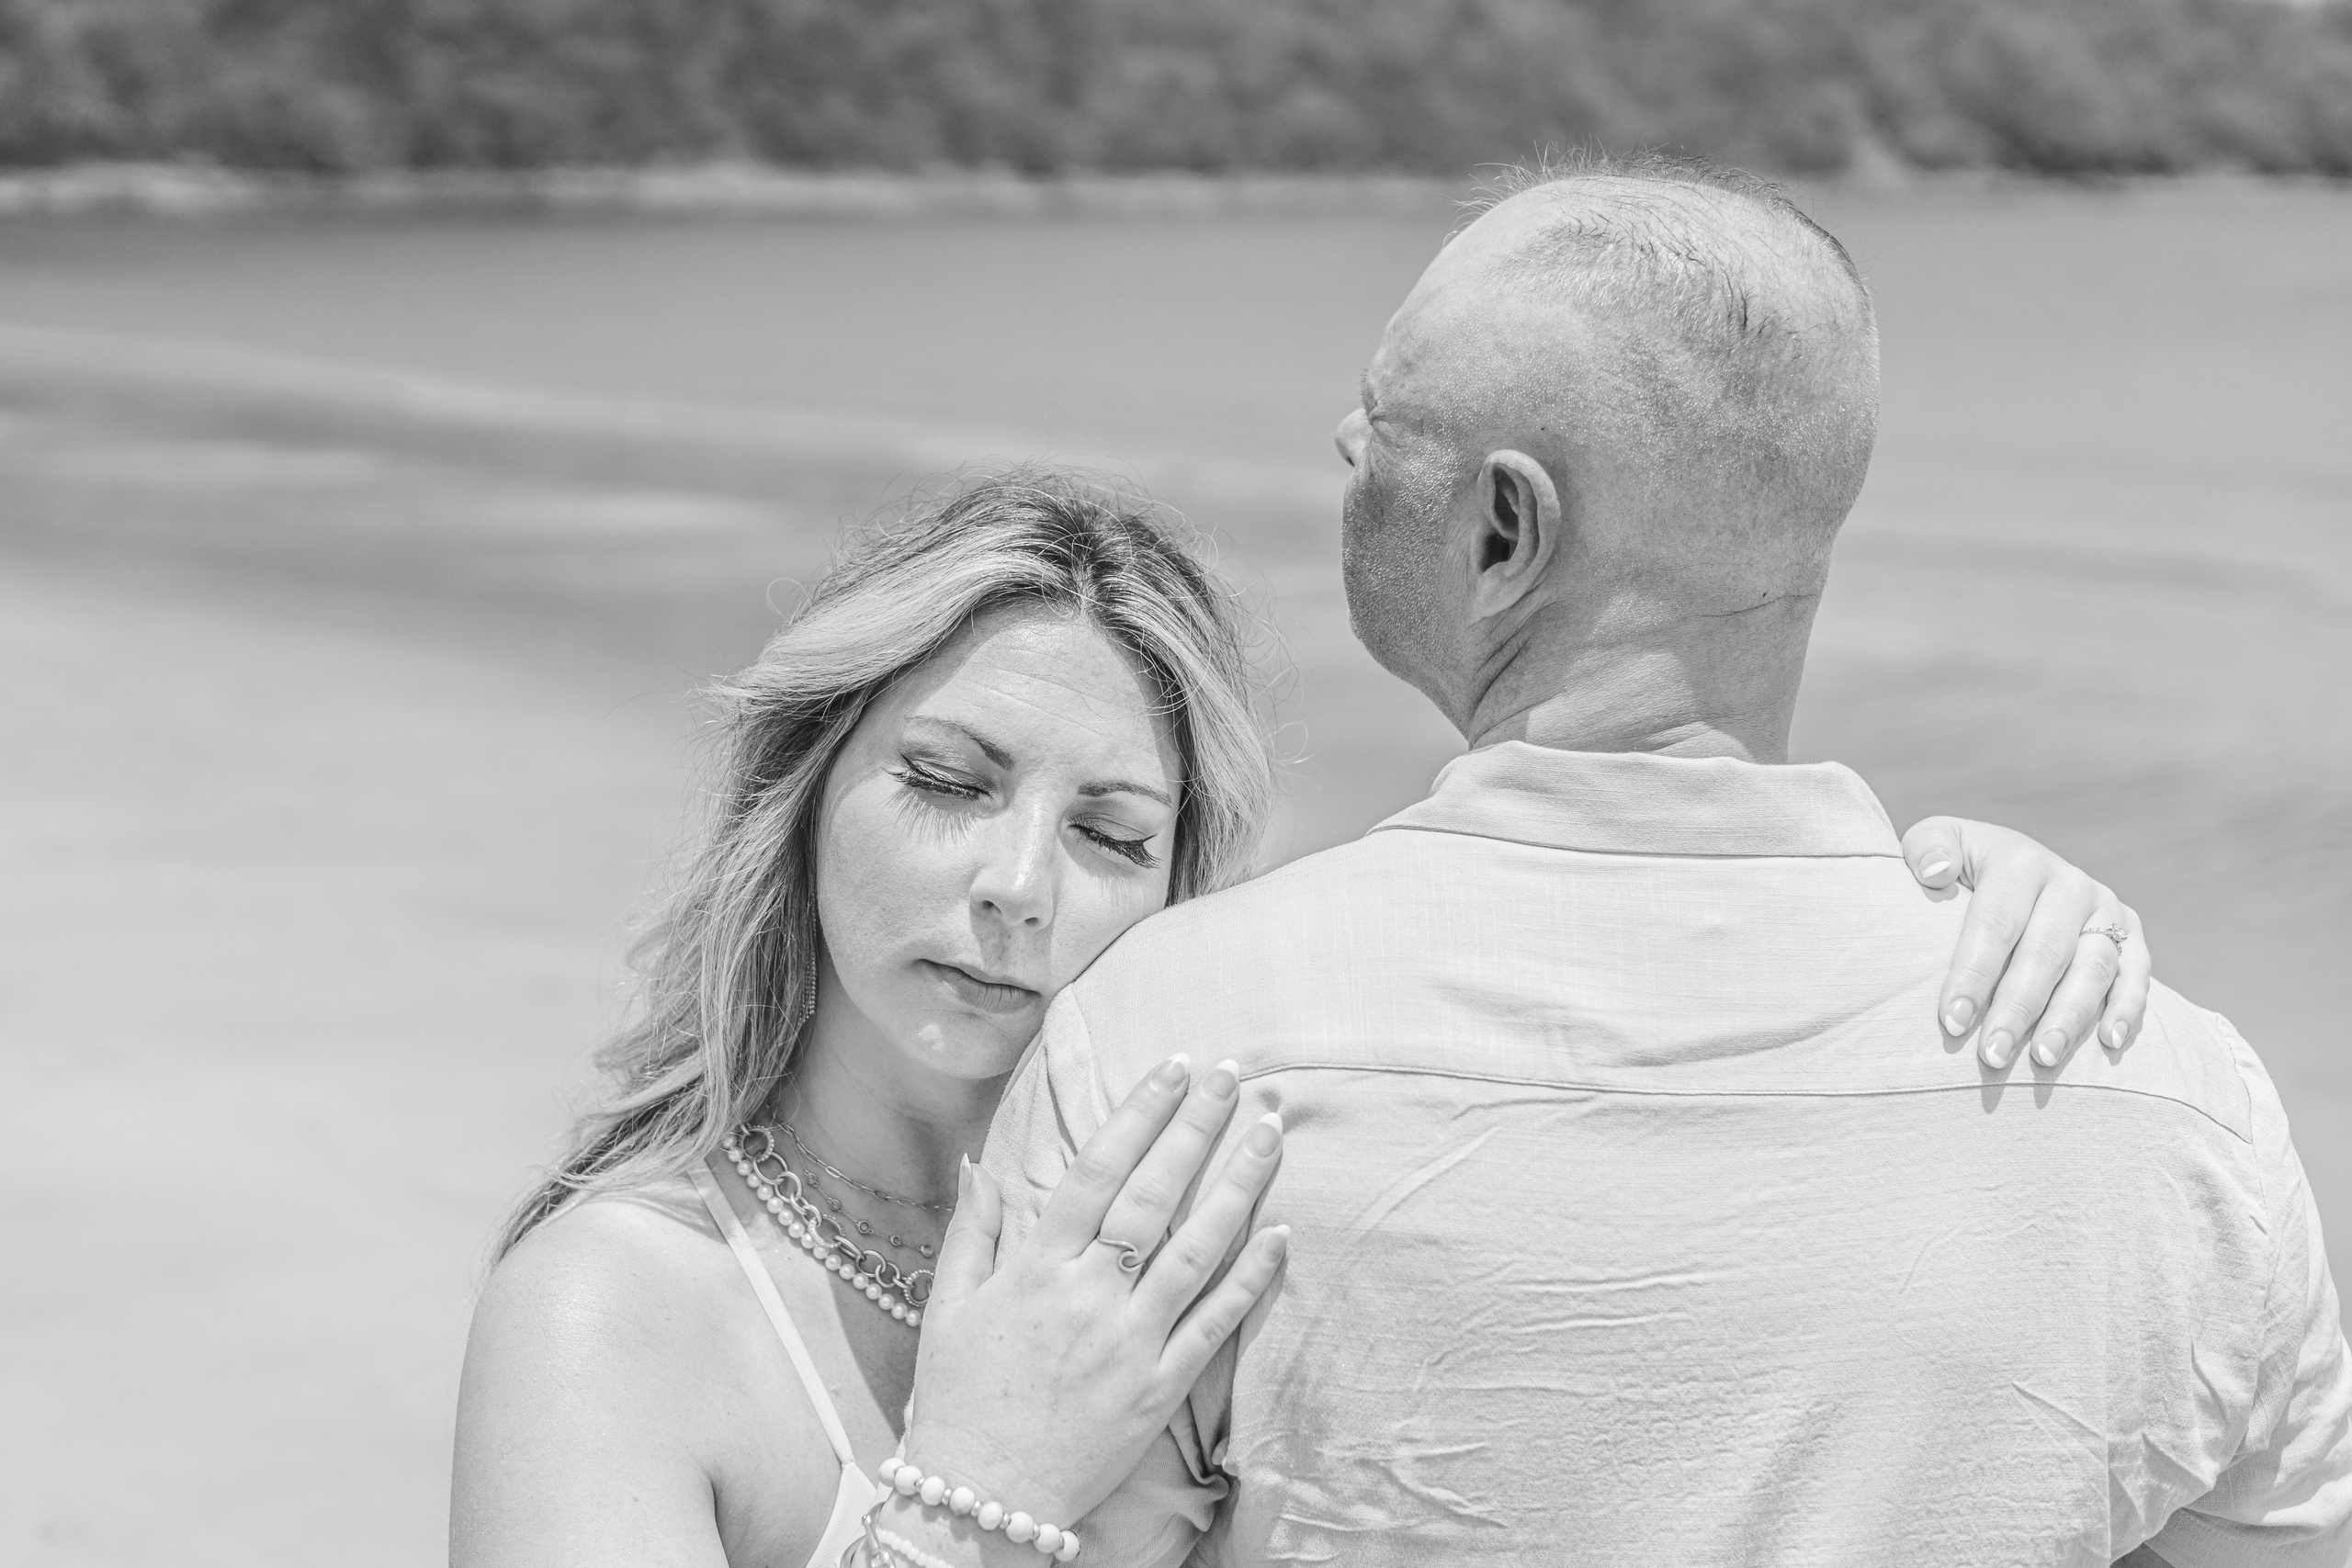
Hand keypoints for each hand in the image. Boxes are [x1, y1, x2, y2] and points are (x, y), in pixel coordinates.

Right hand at [901, 1056, 1288, 1530]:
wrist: (982, 1499)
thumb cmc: (960, 1399)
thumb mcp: (948, 1307)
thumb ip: (973, 1229)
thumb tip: (983, 1160)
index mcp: (1034, 1268)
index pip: (1097, 1172)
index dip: (1139, 1115)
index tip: (1172, 1069)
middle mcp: (1087, 1295)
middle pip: (1153, 1195)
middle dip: (1196, 1128)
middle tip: (1232, 1075)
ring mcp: (1131, 1341)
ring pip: (1197, 1248)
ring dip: (1238, 1185)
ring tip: (1269, 1131)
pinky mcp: (1161, 1386)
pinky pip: (1217, 1322)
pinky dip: (1251, 1275)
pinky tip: (1283, 1230)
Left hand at [1902, 817, 2150, 1069]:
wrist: (2012, 863)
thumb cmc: (1960, 866)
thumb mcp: (1935, 841)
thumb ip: (1928, 848)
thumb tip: (1934, 873)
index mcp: (2020, 861)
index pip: (1995, 923)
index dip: (1974, 973)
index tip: (1952, 1021)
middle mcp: (2070, 883)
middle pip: (2045, 952)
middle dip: (2018, 1008)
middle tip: (1992, 1056)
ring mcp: (2105, 909)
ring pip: (2094, 968)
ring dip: (2070, 1017)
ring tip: (2043, 1059)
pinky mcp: (2130, 933)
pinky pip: (2137, 973)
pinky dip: (2129, 1008)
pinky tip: (2110, 1044)